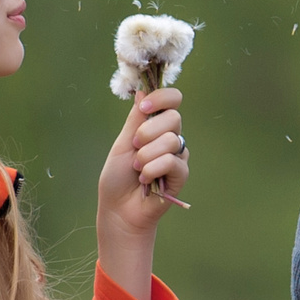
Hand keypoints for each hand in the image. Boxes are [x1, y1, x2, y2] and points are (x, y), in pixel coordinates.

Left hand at [97, 86, 187, 239]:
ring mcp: (177, 156)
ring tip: (137, 169)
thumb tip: (141, 90)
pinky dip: (153, 169)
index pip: (172, 100)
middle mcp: (170, 137)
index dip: (162, 98)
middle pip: (173, 117)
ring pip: (171, 140)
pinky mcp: (181, 175)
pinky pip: (172, 162)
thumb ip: (135, 119)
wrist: (119, 209)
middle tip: (134, 147)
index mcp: (156, 126)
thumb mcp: (123, 143)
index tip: (144, 107)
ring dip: (146, 155)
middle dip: (148, 131)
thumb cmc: (118, 177)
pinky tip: (145, 180)